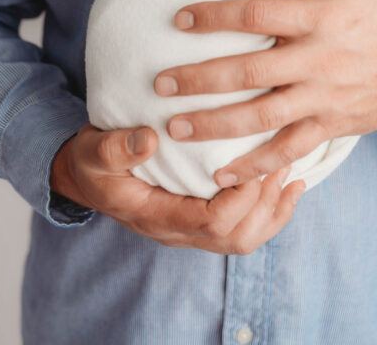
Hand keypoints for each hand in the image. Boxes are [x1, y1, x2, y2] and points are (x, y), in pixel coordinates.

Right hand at [49, 123, 304, 253]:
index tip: (254, 159)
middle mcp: (177, 230)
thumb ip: (116, 148)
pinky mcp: (200, 217)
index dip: (240, 195)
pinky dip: (272, 210)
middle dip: (264, 202)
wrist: (87, 175)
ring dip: (272, 208)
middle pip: (236, 237)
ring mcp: (190, 228)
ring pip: (244, 239)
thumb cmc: (92, 160)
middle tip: (280, 161)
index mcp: (156, 216)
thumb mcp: (93, 150)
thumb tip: (147, 138)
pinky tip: (288, 184)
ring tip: (289, 171)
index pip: (211, 221)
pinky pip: (244, 229)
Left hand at [155, 0, 376, 187]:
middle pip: (249, 72)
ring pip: (262, 117)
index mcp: (320, 16)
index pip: (256, 15)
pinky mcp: (331, 125)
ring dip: (216, 125)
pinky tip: (221, 172)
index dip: (214, 17)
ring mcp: (324, 97)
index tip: (180, 20)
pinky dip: (255, 165)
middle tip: (161, 84)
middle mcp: (318, 60)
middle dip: (200, 79)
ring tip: (176, 127)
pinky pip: (289, 150)